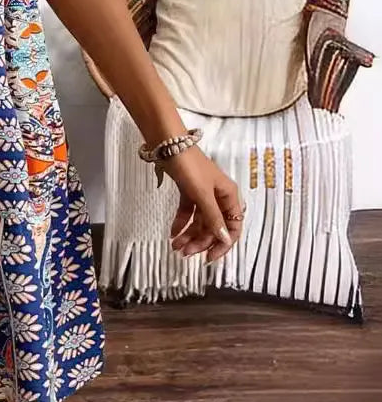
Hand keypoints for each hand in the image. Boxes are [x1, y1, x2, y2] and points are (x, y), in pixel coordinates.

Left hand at [161, 145, 244, 263]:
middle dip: (201, 241)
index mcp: (229, 196)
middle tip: (185, 253)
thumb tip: (224, 239)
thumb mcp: (202, 193)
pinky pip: (188, 212)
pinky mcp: (188, 191)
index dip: (223, 244)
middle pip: (214, 226)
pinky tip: (173, 233)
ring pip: (199, 221)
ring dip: (189, 235)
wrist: (167, 143)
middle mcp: (218, 196)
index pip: (233, 226)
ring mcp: (203, 194)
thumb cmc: (189, 165)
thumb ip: (212, 217)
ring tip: (175, 246)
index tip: (209, 258)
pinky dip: (181, 223)